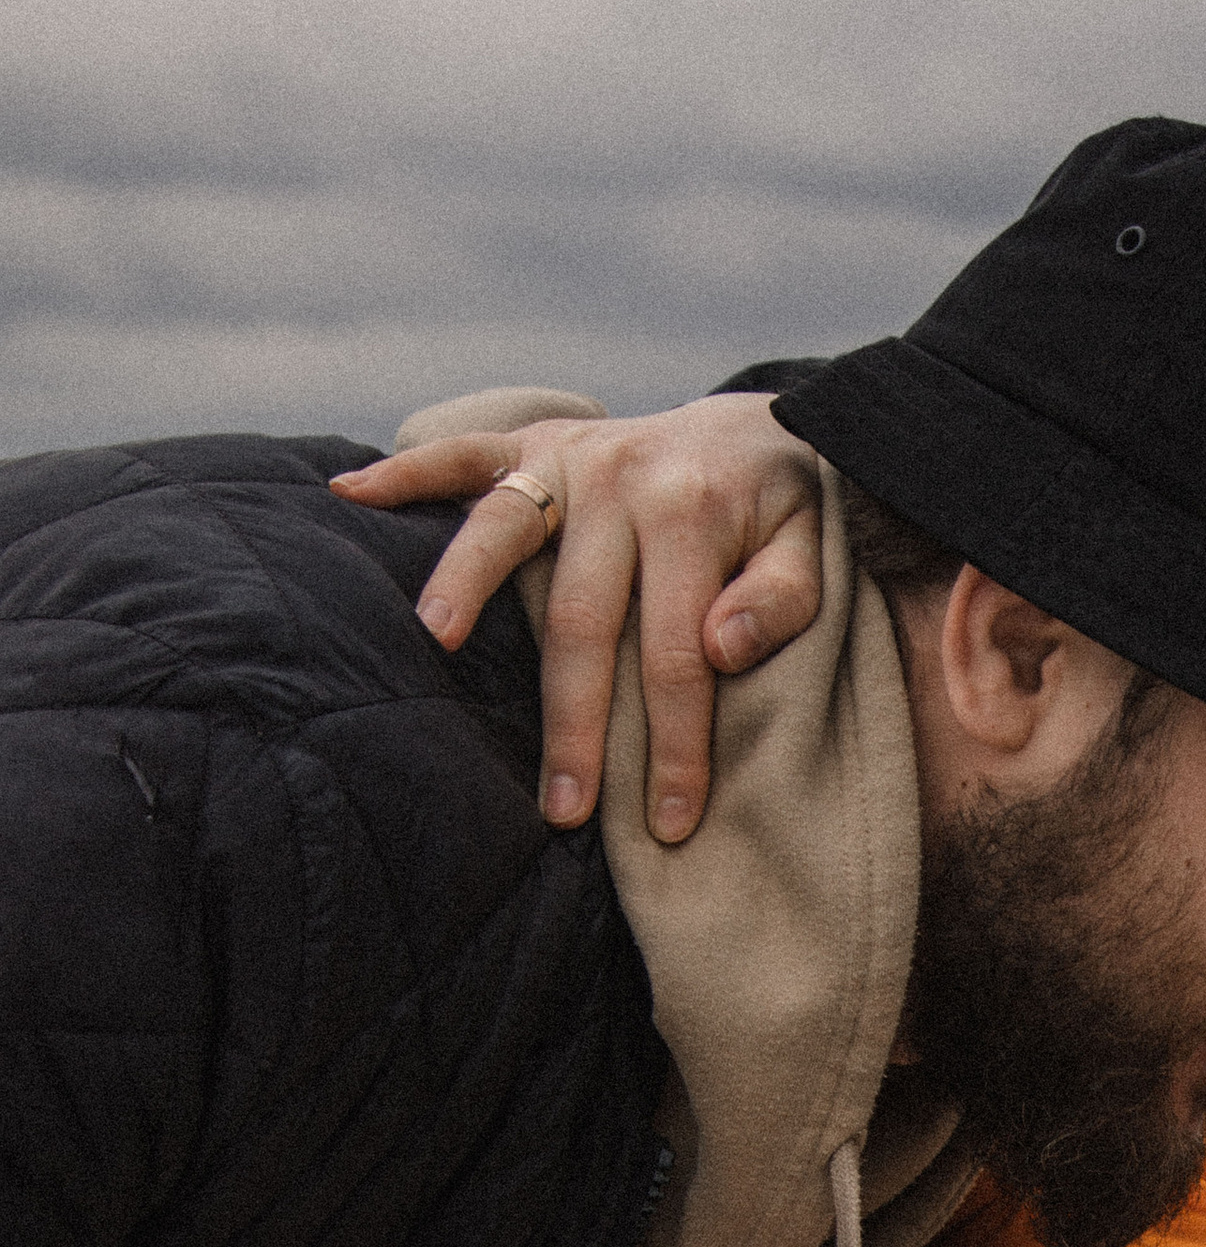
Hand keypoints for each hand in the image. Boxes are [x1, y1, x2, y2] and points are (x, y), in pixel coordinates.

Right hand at [331, 396, 826, 842]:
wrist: (760, 423)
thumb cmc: (785, 508)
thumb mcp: (815, 546)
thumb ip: (782, 599)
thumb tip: (721, 646)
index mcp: (693, 512)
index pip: (677, 651)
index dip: (673, 742)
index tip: (669, 822)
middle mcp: (623, 477)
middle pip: (584, 616)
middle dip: (574, 721)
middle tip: (562, 809)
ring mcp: (571, 455)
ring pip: (505, 529)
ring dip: (464, 585)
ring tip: (435, 645)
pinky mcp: (536, 440)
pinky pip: (462, 452)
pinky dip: (405, 471)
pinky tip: (348, 492)